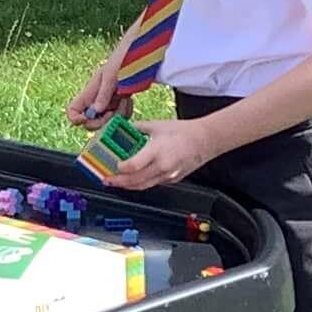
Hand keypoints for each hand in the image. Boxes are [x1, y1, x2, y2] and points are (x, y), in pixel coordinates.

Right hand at [66, 51, 128, 127]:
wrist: (138, 54)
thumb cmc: (122, 59)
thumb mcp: (111, 75)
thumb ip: (103, 94)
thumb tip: (95, 111)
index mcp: (89, 92)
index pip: (72, 111)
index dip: (75, 119)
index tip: (87, 118)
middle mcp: (96, 101)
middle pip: (90, 123)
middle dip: (101, 122)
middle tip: (113, 112)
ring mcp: (109, 104)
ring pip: (108, 122)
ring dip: (117, 115)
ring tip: (124, 99)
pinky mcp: (120, 105)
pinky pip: (121, 117)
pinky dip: (126, 112)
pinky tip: (129, 100)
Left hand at [102, 116, 217, 191]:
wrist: (204, 140)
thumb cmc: (182, 132)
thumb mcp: (156, 125)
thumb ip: (137, 128)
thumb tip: (123, 128)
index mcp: (157, 150)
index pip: (133, 166)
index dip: (120, 169)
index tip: (113, 166)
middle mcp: (162, 166)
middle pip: (135, 180)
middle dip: (118, 182)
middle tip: (107, 180)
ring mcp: (168, 175)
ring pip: (143, 186)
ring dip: (128, 186)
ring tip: (116, 183)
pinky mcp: (172, 180)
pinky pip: (152, 184)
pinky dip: (140, 183)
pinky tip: (133, 179)